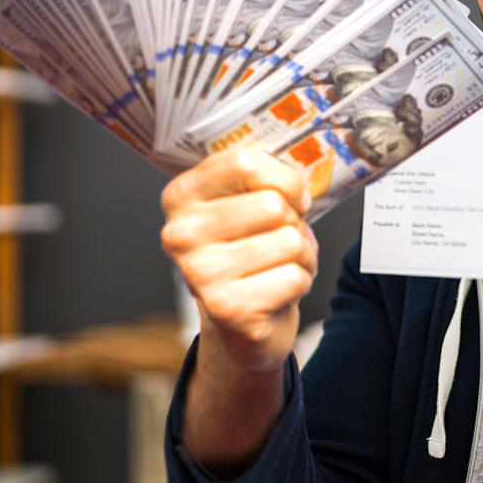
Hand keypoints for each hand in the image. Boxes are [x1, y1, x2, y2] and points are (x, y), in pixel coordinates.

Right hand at [161, 147, 317, 371]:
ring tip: (280, 265)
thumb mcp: (247, 202)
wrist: (242, 319)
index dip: (284, 180)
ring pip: (290, 240)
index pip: (244, 163)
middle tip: (280, 240)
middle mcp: (180, 233)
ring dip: (302, 255)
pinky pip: (295, 276)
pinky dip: (301, 282)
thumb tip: (297, 185)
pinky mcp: (227, 308)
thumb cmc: (251, 249)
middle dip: (294, 223)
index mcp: (182, 196)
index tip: (290, 197)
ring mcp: (200, 273)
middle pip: (273, 205)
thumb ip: (263, 178)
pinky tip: (279, 291)